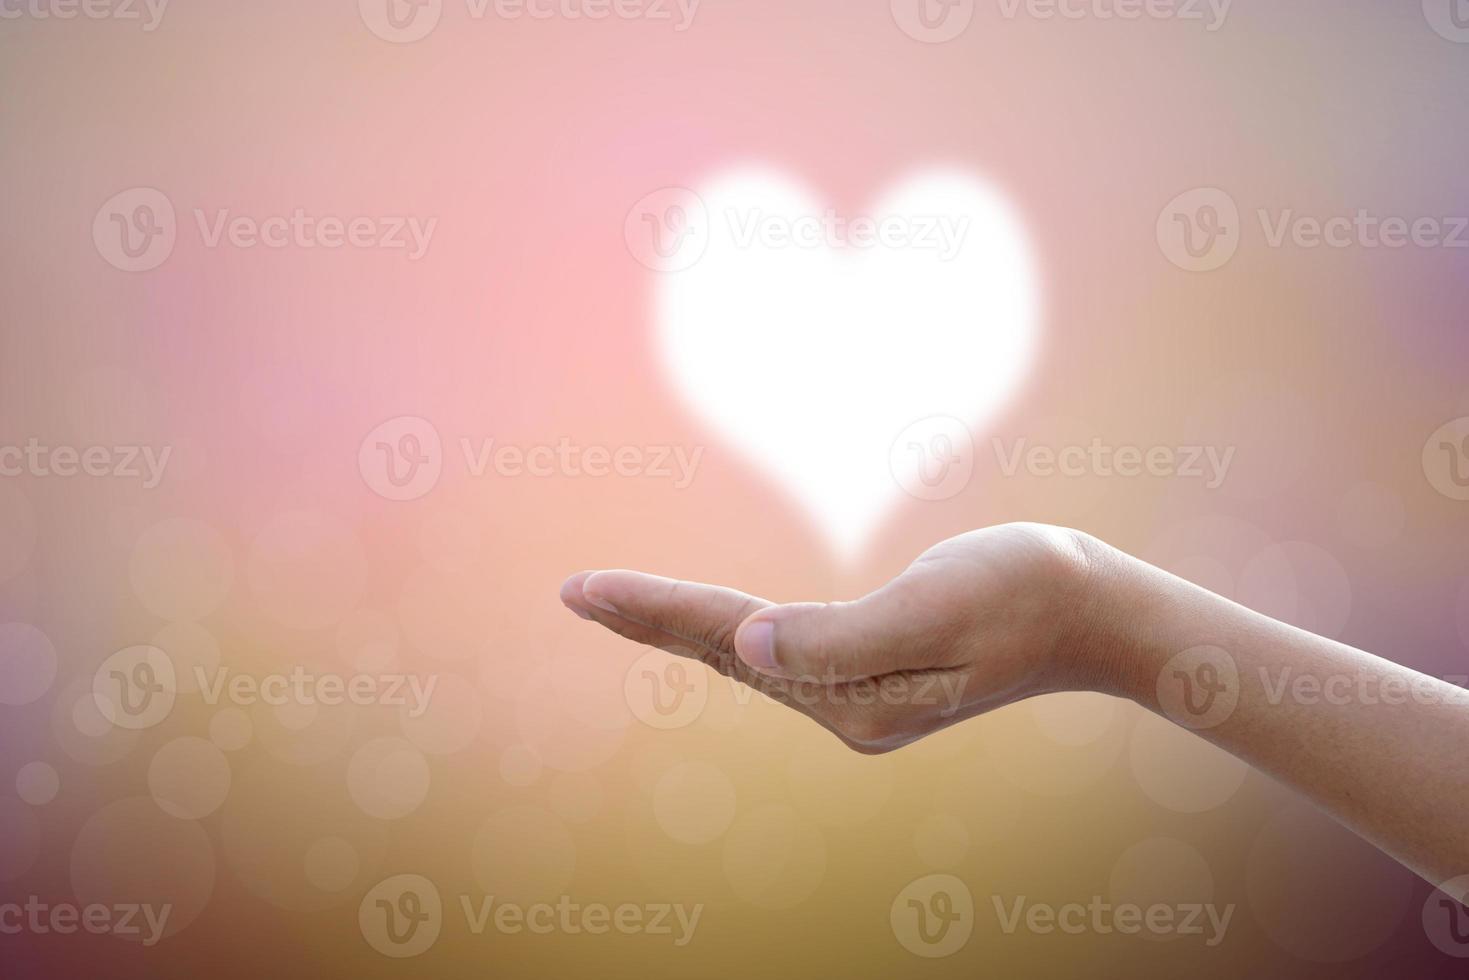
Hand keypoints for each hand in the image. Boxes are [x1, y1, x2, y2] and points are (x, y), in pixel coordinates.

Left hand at [560, 523, 1104, 752]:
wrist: (1092, 611)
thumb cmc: (1025, 591)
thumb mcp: (937, 605)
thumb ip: (842, 635)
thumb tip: (748, 641)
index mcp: (855, 696)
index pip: (731, 640)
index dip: (655, 608)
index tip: (581, 586)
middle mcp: (847, 708)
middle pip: (725, 653)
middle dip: (648, 619)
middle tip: (572, 589)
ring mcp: (859, 697)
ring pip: (747, 655)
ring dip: (679, 624)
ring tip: (613, 600)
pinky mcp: (872, 674)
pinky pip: (781, 650)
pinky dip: (729, 627)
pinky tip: (710, 623)